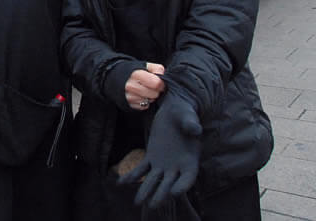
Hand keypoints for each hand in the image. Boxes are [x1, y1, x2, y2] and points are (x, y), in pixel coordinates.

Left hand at [120, 93, 201, 207]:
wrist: (173, 110)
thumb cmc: (185, 114)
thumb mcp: (189, 117)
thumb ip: (191, 125)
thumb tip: (195, 129)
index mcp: (190, 160)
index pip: (188, 178)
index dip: (182, 186)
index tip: (174, 192)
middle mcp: (177, 166)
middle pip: (169, 184)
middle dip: (161, 195)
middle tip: (152, 206)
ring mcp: (163, 163)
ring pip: (154, 180)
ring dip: (145, 190)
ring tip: (137, 203)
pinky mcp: (151, 156)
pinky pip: (141, 168)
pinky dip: (132, 176)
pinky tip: (121, 183)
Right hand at [125, 62, 164, 110]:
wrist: (116, 78)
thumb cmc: (134, 72)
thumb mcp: (145, 65)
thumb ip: (157, 68)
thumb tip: (163, 76)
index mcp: (136, 74)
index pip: (156, 83)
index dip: (161, 83)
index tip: (159, 82)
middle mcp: (131, 86)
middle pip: (154, 94)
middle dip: (156, 91)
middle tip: (152, 86)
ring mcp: (130, 97)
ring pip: (150, 101)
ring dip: (151, 97)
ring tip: (145, 90)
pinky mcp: (130, 105)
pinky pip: (145, 106)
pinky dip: (145, 102)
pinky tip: (141, 96)